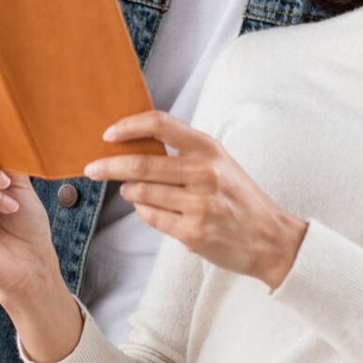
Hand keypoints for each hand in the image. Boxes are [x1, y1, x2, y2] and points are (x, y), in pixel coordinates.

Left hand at [85, 111, 306, 286]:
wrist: (270, 238)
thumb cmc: (238, 198)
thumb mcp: (219, 163)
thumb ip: (183, 152)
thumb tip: (134, 144)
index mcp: (209, 149)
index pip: (160, 124)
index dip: (129, 126)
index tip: (109, 134)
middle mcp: (204, 173)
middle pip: (140, 164)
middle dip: (108, 166)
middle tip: (91, 167)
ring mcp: (198, 204)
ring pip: (140, 194)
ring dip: (129, 192)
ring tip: (132, 192)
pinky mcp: (193, 232)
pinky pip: (151, 217)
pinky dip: (144, 211)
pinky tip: (151, 209)